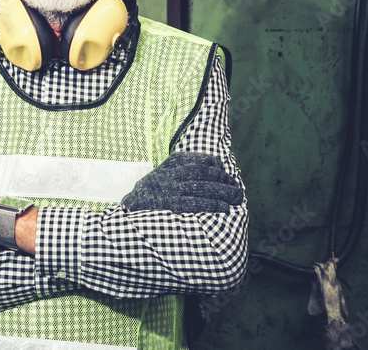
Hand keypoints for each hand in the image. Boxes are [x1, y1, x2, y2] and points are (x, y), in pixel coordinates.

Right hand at [121, 152, 242, 213]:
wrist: (130, 208)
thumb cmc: (152, 193)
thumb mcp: (164, 174)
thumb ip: (183, 169)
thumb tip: (214, 168)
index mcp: (171, 164)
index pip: (199, 160)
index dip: (217, 167)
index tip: (226, 175)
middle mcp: (171, 173)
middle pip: (204, 173)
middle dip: (224, 180)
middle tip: (237, 190)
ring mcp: (170, 189)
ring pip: (203, 186)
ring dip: (223, 192)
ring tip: (237, 198)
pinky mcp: (169, 205)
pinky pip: (195, 203)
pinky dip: (212, 205)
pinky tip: (224, 208)